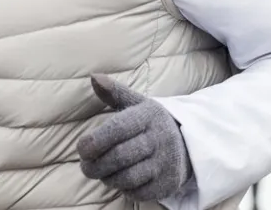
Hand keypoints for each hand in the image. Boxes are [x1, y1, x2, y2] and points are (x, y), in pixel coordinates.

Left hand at [77, 74, 192, 200]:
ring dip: (107, 178)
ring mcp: (166, 163)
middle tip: (86, 167)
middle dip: (96, 165)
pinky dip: (124, 189)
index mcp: (149, 116)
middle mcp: (160, 138)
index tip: (81, 149)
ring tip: (102, 172)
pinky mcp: (168, 183)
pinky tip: (121, 180)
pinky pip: (138, 192)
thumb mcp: (138, 104)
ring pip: (127, 177)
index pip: (118, 129)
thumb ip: (115, 92)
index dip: (95, 141)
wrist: (189, 144)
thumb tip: (94, 77)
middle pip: (119, 157)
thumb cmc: (152, 124)